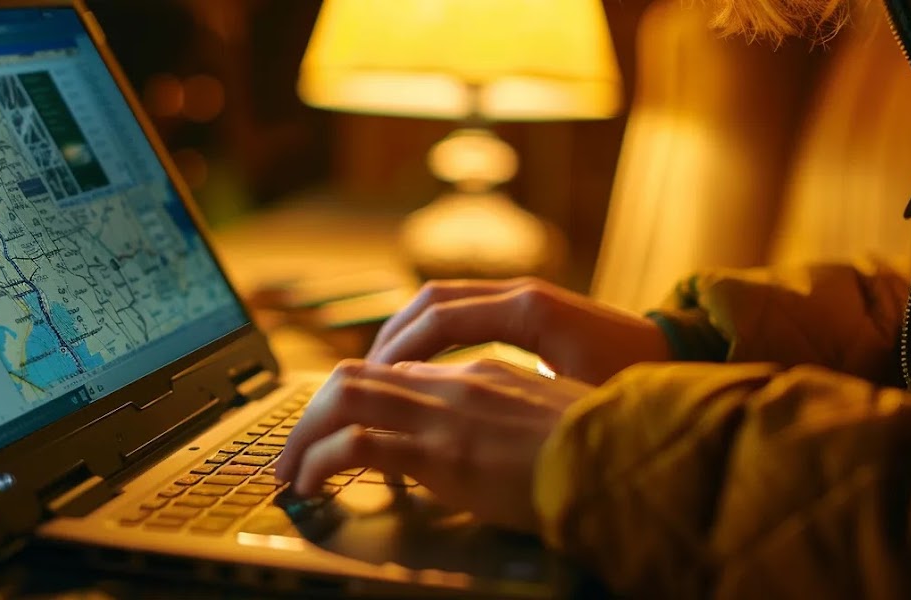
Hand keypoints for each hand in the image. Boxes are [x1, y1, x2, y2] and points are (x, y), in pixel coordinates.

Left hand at [274, 358, 593, 531]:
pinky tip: (310, 486)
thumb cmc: (600, 449)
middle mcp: (453, 382)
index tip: (338, 428)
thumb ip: (510, 422)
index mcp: (481, 373)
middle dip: (313, 411)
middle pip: (357, 374)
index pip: (397, 371)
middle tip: (294, 448)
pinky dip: (320, 462)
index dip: (358, 399)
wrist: (620, 458)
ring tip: (289, 471)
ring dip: (304, 434)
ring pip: (343, 399)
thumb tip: (488, 447)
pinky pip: (354, 446)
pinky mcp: (438, 450)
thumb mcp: (552, 421)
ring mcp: (443, 413)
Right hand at [367, 277, 669, 384]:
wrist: (679, 360)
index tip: (372, 385)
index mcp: (528, 311)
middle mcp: (520, 293)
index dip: (400, 352)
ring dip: (406, 335)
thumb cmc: (631, 390)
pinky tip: (419, 369)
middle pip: (431, 301)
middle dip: (391, 339)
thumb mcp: (575, 403)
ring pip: (443, 300)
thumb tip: (462, 422)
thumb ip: (522, 406)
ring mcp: (523, 295)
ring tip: (379, 374)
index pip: (440, 318)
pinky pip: (462, 310)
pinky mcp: (528, 307)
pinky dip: (431, 335)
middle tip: (361, 380)